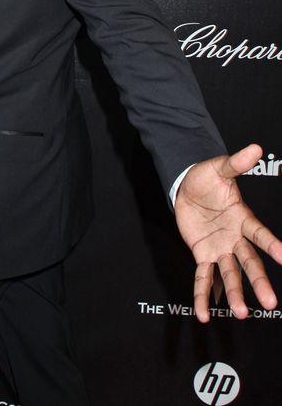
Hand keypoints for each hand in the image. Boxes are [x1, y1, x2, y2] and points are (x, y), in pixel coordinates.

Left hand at [175, 144, 281, 321]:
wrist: (187, 186)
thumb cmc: (207, 177)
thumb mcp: (220, 167)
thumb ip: (236, 162)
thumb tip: (255, 147)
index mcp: (242, 217)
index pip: (259, 233)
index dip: (273, 244)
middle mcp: (234, 237)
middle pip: (249, 261)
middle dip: (259, 281)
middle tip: (271, 302)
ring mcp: (220, 248)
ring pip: (229, 274)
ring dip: (234, 294)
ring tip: (241, 313)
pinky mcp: (203, 255)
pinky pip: (203, 277)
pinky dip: (202, 295)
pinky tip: (204, 313)